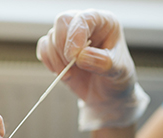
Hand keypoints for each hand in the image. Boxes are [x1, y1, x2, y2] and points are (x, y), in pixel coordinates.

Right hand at [37, 9, 148, 130]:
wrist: (107, 95)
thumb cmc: (116, 79)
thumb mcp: (118, 72)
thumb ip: (102, 63)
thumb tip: (81, 56)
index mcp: (105, 23)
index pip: (85, 18)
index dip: (76, 35)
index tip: (74, 56)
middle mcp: (85, 26)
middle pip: (62, 21)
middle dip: (63, 46)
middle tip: (71, 65)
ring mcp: (69, 37)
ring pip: (51, 36)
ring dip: (56, 59)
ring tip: (70, 74)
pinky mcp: (57, 50)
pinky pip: (43, 48)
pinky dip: (48, 62)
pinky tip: (61, 73)